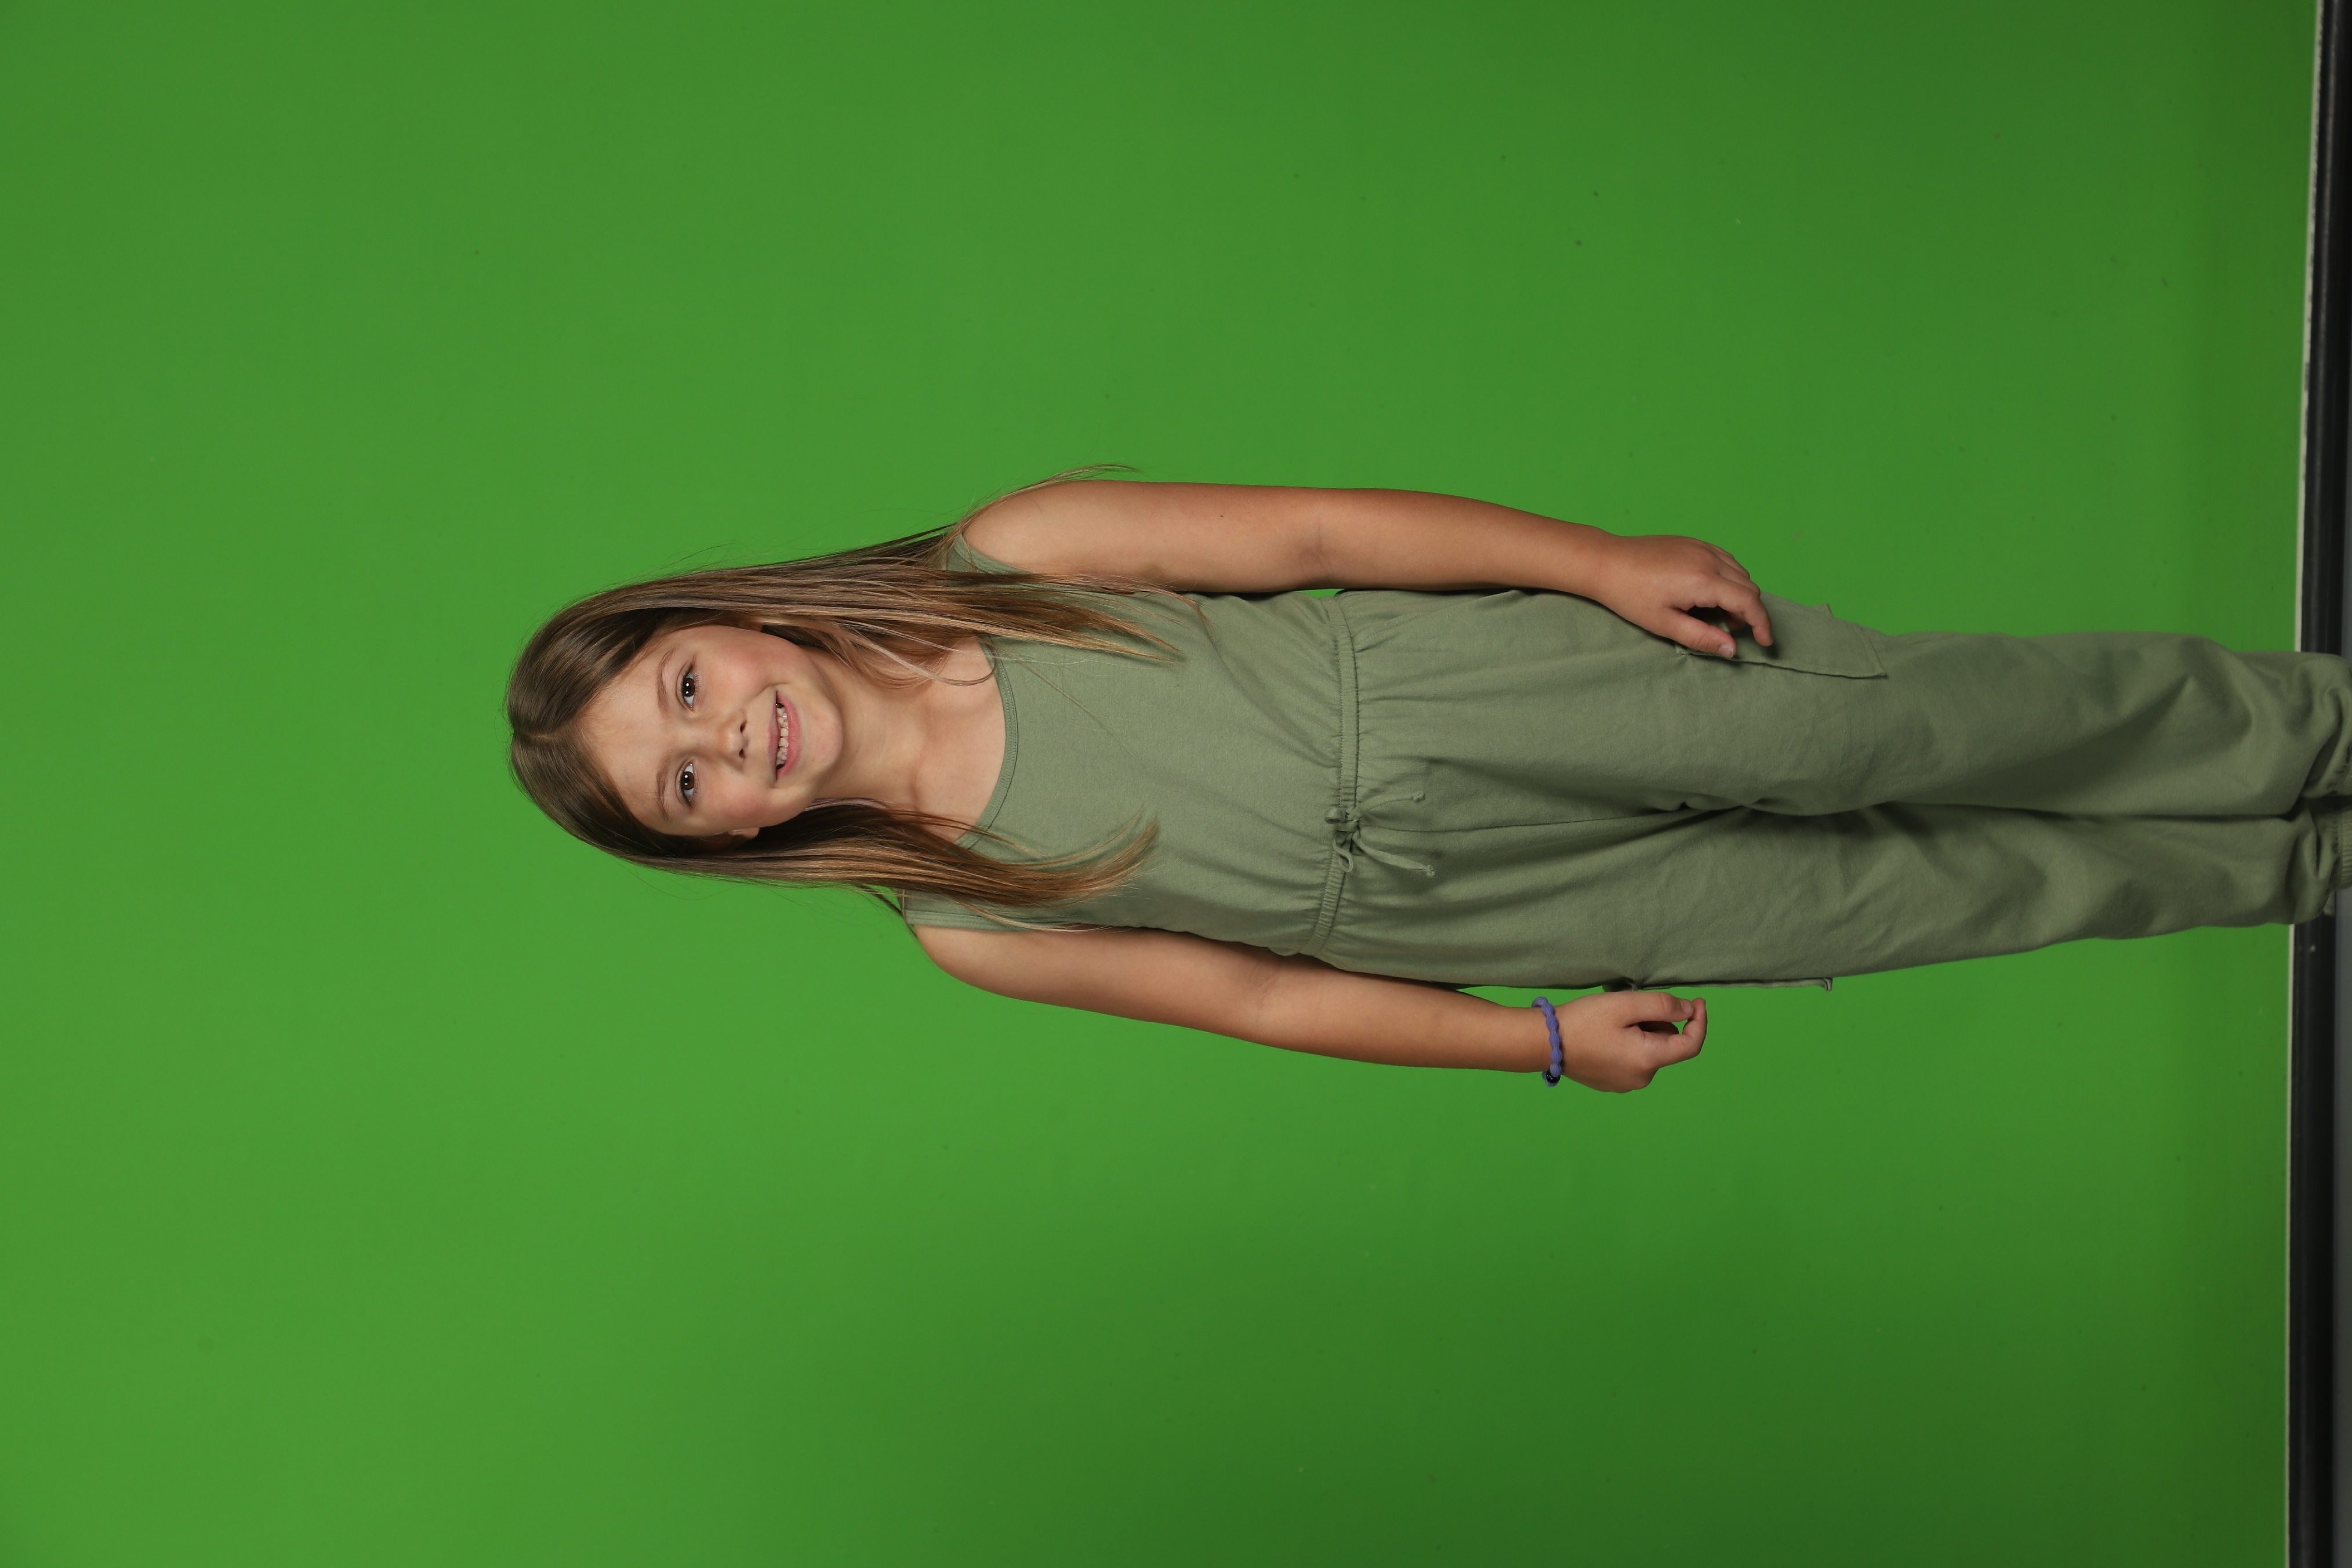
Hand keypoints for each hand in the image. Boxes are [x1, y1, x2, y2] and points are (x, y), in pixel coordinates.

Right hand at [1557, 991, 1707, 1091]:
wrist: (1544, 1042)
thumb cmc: (1583, 1021)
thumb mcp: (1625, 1004)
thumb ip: (1662, 1005)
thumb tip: (1687, 1010)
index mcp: (1648, 1060)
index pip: (1691, 1045)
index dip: (1699, 1022)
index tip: (1696, 1001)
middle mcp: (1641, 1078)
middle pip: (1666, 1045)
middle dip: (1658, 1022)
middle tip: (1631, 1006)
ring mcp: (1625, 1083)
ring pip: (1649, 1051)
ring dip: (1642, 1032)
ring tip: (1614, 1019)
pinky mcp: (1611, 1083)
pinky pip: (1633, 1060)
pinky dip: (1629, 1044)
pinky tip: (1605, 1033)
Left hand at [1583, 534, 1773, 657]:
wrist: (1606, 562)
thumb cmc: (1630, 595)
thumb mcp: (1664, 624)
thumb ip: (1701, 637)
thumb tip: (1732, 649)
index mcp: (1702, 581)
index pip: (1749, 602)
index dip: (1762, 623)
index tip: (1765, 641)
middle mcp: (1708, 559)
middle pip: (1749, 586)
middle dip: (1750, 612)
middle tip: (1731, 630)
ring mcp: (1702, 547)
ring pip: (1740, 572)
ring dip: (1740, 594)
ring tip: (1718, 615)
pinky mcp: (1694, 542)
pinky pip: (1726, 559)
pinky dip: (1729, 578)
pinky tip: (1710, 592)